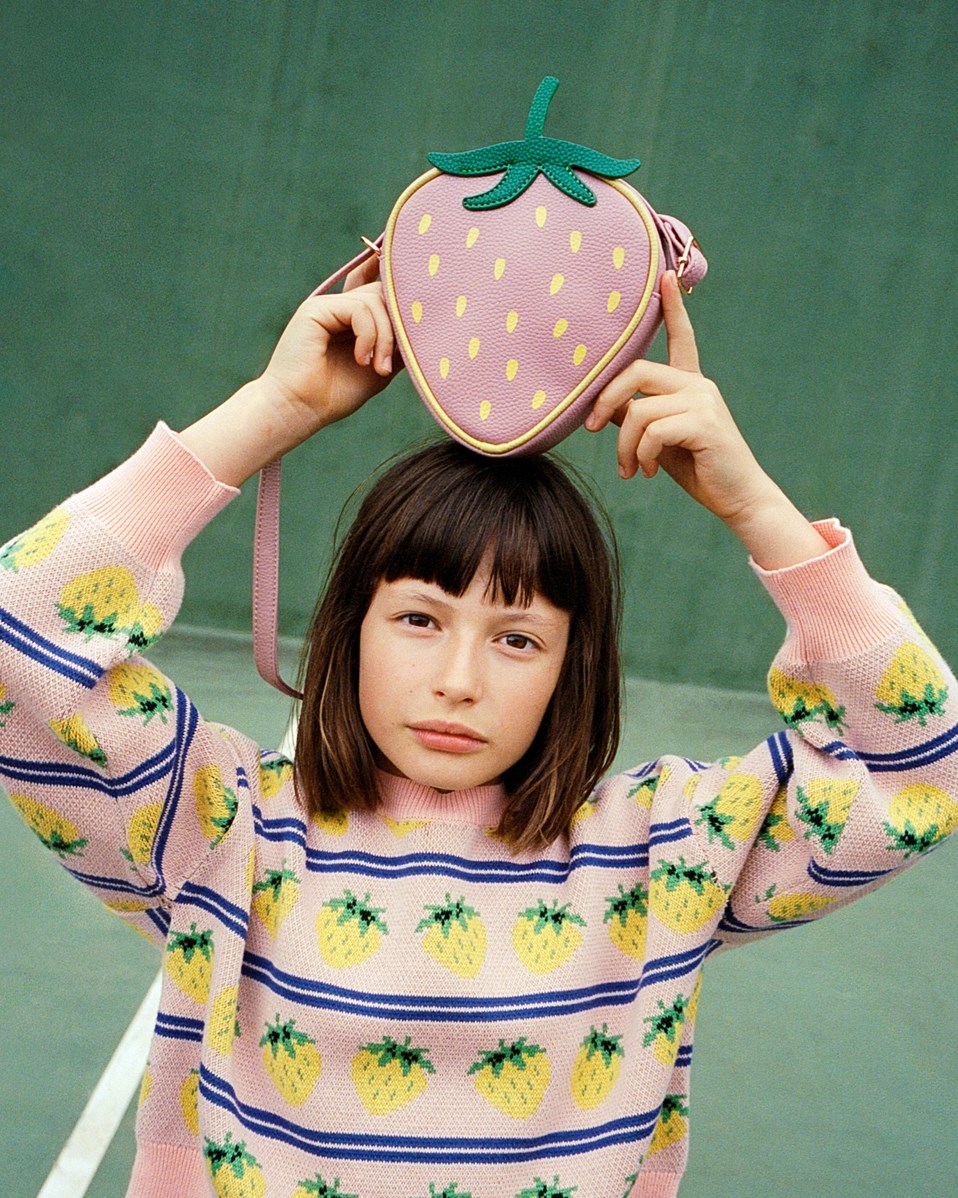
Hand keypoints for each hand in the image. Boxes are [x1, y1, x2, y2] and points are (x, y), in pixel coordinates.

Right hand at [179, 254, 400, 487]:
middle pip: (384, 292)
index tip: (421, 304)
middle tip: (393, 362)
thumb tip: (425, 326)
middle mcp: (340, 308)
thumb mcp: (379, 369)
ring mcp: (327, 306)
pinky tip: (361, 359)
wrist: (299, 409)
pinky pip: (358, 309)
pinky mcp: (316, 308)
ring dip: (385, 337)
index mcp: (352, 320)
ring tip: (377, 367)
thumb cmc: (336, 395)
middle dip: (398, 325)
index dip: (399, 290)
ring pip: (375, 300)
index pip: (380, 291)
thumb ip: (398, 345)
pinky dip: (369, 335)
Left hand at [585, 271, 829, 567]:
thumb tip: (602, 406)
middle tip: (593, 428)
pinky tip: (648, 473)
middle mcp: (698, 386)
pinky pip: (652, 431)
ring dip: (624, 447)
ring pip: (639, 410)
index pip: (681, 338)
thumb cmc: (697, 469)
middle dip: (605, 400)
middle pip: (636, 371)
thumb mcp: (657, 440)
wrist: (737, 498)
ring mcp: (703, 401)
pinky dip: (641, 456)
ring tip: (630, 469)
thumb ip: (635, 417)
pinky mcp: (704, 422)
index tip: (666, 275)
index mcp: (690, 386)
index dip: (672, 308)